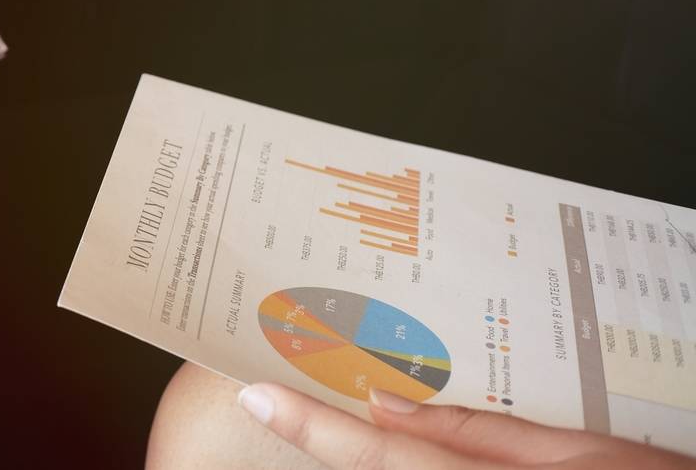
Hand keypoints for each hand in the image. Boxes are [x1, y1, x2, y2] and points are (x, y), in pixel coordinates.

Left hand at [238, 382, 695, 469]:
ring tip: (324, 395)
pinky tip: (390, 420)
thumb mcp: (582, 450)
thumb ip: (479, 431)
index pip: (381, 454)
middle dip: (330, 433)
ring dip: (367, 448)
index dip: (312, 426)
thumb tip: (389, 405)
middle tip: (281, 381)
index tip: (256, 393)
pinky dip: (405, 457)